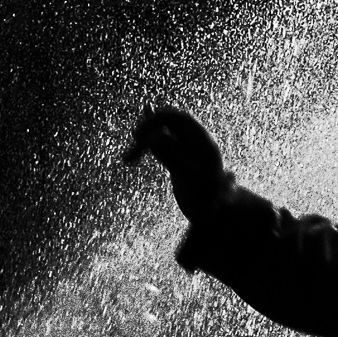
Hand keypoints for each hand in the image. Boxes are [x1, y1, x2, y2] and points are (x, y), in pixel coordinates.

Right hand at [124, 106, 228, 220]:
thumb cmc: (204, 200)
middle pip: (169, 123)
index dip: (159, 119)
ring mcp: (187, 150)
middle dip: (149, 128)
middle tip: (135, 140)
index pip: (181, 119)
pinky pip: (161, 145)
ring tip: (127, 159)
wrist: (210, 217)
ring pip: (162, 134)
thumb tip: (154, 136)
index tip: (140, 134)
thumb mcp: (189, 179)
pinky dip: (146, 147)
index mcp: (203, 142)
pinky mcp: (178, 159)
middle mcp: (196, 143)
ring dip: (144, 142)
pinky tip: (133, 149)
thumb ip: (173, 157)